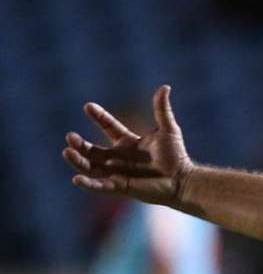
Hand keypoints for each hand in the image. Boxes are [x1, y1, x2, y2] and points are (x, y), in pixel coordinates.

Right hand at [62, 85, 192, 204]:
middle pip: (92, 150)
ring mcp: (118, 173)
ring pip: (91, 167)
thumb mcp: (168, 129)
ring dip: (78, 161)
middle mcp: (119, 157)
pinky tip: (77, 178)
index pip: (108, 126)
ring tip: (67, 151)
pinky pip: (101, 185)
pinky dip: (88, 183)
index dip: (98, 116)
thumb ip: (162, 110)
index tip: (88, 106)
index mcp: (128, 142)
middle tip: (70, 136)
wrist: (183, 179)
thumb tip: (165, 87)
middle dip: (80, 144)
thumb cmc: (176, 155)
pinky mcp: (121, 187)